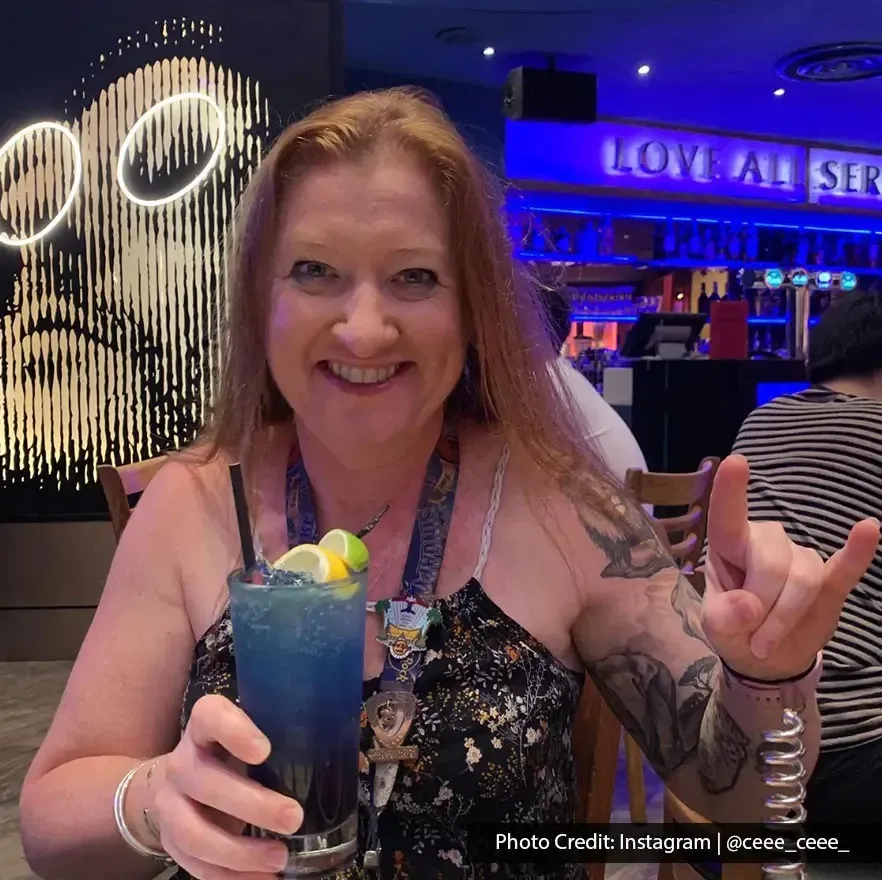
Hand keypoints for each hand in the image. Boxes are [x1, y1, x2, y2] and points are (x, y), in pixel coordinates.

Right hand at [149, 694, 302, 878]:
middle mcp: (181, 761)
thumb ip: (287, 739)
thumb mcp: (252, 736)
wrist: (177, 782)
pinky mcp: (171, 842)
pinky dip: (232, 878)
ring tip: (281, 858)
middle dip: (251, 804)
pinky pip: (196, 866)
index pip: (209, 715)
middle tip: (293, 818)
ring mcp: (169, 804)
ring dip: (240, 852)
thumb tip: (350, 760)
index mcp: (204, 726)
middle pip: (204, 780)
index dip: (233, 731)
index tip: (264, 750)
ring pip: (194, 832)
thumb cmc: (231, 753)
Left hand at [701, 454, 879, 680]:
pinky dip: (858, 551)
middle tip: (752, 639)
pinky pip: (846, 565)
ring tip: (766, 643)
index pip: (727, 515)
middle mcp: (766, 543)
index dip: (731, 490)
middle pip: (772, 561)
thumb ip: (724, 616)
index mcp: (728, 546)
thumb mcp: (716, 627)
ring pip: (803, 578)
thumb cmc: (735, 626)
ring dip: (786, 616)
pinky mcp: (830, 582)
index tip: (736, 461)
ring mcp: (799, 560)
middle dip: (763, 605)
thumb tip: (749, 607)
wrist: (768, 658)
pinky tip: (869, 529)